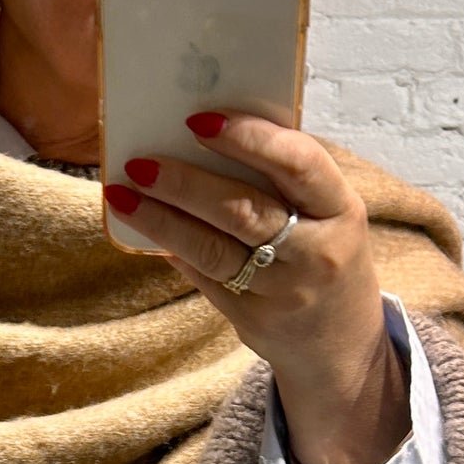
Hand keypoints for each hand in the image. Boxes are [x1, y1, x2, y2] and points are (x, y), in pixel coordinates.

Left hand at [103, 111, 411, 463]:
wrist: (342, 342)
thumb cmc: (326, 254)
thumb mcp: (328, 213)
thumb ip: (285, 178)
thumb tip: (204, 135)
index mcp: (340, 209)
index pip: (297, 164)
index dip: (249, 138)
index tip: (199, 120)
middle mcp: (316, 252)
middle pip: (243, 210)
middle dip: (184, 183)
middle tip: (139, 162)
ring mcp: (283, 291)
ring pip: (213, 250)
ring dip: (162, 220)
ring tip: (122, 194)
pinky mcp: (253, 319)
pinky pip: (204, 277)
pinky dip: (173, 250)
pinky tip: (145, 229)